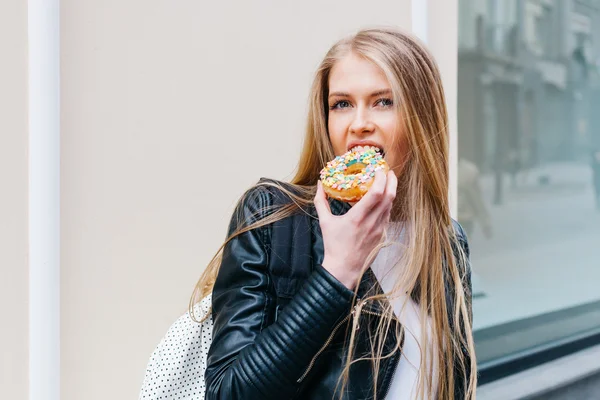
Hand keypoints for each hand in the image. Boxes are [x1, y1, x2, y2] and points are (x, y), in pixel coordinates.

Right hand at [314, 170, 396, 288]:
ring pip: (390, 206)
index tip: (378, 169)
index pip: (376, 194)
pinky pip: (388, 216)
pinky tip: (382, 201)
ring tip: (386, 182)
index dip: (381, 179)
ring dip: (390, 192)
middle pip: (389, 197)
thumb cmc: (334, 246)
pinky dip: (387, 205)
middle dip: (391, 181)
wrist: (344, 269)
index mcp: (357, 218)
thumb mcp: (325, 222)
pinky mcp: (382, 236)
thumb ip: (321, 202)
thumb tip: (320, 185)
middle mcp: (371, 223)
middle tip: (388, 171)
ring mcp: (379, 230)